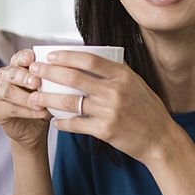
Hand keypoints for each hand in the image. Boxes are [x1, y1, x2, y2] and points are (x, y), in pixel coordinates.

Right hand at [0, 49, 51, 150]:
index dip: (24, 57)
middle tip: (37, 82)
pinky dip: (27, 111)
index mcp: (18, 66)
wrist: (35, 128)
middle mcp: (5, 76)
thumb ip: (53, 80)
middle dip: (24, 77)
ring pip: (8, 91)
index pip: (19, 57)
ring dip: (25, 97)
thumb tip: (68, 71)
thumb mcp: (51, 90)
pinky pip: (10, 108)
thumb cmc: (43, 103)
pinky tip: (40, 113)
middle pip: (11, 73)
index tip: (32, 59)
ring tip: (41, 103)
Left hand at [28, 51, 177, 164]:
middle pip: (74, 78)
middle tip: (34, 71)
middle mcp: (115, 91)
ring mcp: (109, 111)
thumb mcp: (136, 84)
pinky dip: (62, 123)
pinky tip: (54, 120)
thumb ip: (115, 73)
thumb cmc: (148, 109)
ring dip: (48, 99)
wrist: (159, 139)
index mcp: (123, 76)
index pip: (89, 60)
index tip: (50, 56)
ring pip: (70, 102)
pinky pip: (76, 124)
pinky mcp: (104, 130)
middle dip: (49, 73)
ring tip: (34, 97)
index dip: (67, 56)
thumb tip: (90, 61)